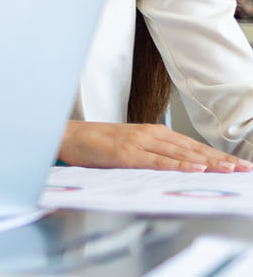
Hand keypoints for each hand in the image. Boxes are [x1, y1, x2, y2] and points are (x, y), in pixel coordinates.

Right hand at [60, 121, 252, 171]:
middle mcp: (150, 135)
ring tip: (230, 169)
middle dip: (221, 159)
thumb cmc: (96, 143)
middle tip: (244, 168)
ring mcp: (139, 143)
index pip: (191, 146)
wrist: (68, 135)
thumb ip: (152, 154)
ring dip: (208, 162)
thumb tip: (176, 166)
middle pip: (192, 149)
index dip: (216, 155)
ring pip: (181, 154)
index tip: (238, 164)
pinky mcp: (127, 154)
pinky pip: (158, 161)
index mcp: (152, 133)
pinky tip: (196, 168)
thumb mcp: (129, 146)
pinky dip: (180, 164)